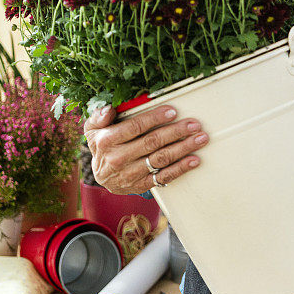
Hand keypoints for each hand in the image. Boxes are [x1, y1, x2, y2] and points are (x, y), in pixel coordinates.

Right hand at [83, 104, 208, 193]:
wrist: (102, 177)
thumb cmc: (102, 146)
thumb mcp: (93, 129)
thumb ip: (99, 116)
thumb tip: (109, 108)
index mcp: (107, 141)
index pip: (134, 127)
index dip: (154, 118)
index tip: (172, 111)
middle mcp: (118, 158)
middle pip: (151, 143)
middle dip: (176, 132)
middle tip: (193, 124)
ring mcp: (130, 174)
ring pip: (160, 159)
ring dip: (183, 148)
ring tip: (200, 138)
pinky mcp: (141, 185)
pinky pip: (163, 176)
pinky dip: (181, 169)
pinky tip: (194, 160)